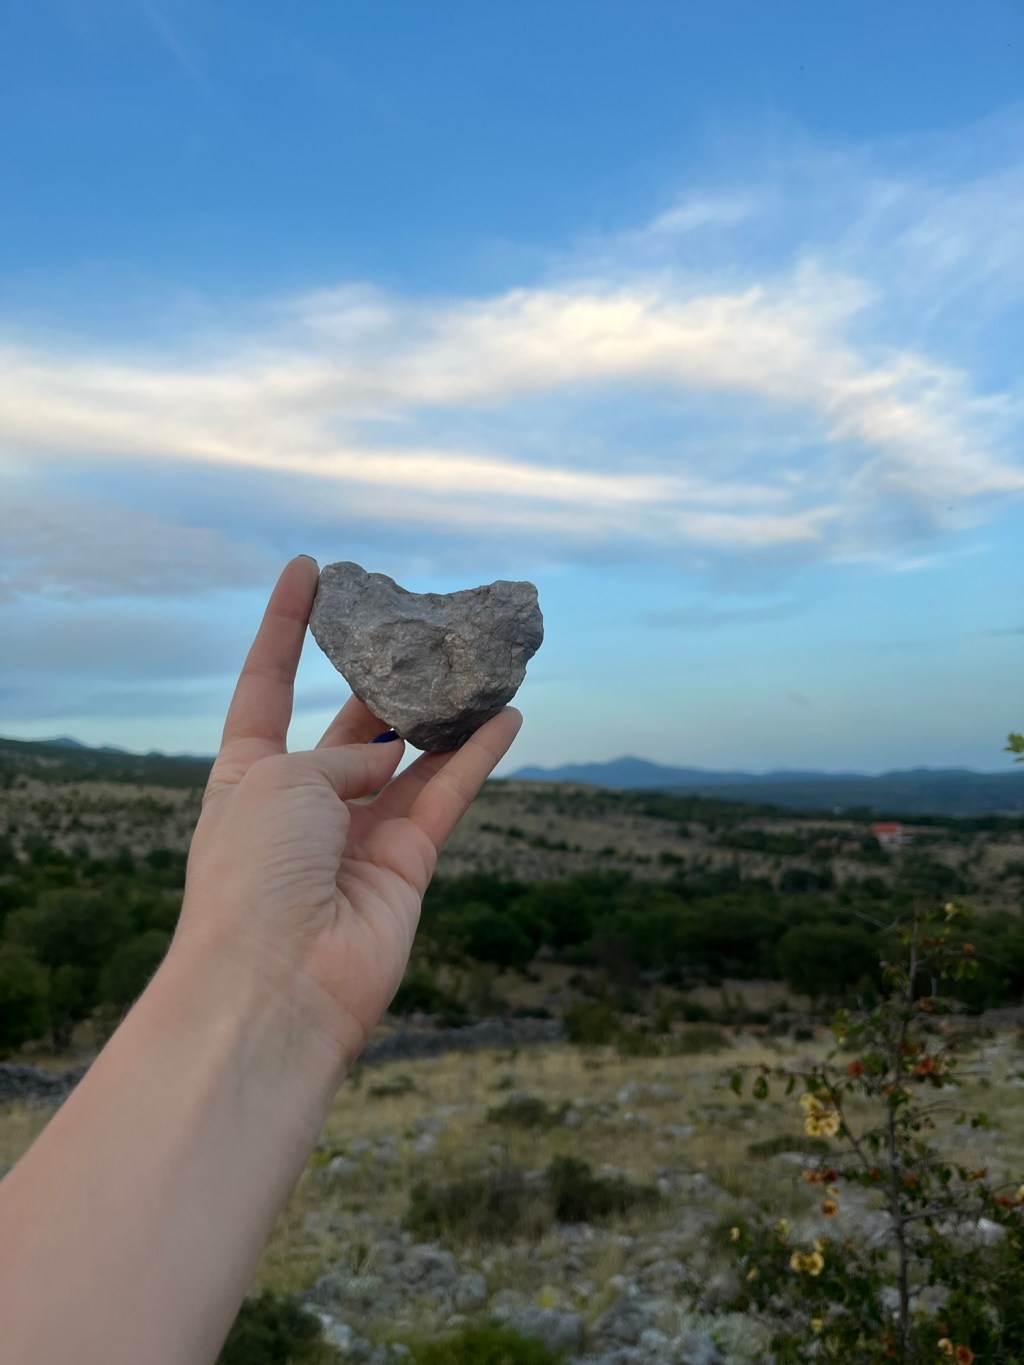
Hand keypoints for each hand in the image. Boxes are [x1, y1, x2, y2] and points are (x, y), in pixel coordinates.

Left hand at [174, 556, 521, 1065]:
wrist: (276, 984)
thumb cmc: (251, 872)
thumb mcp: (281, 780)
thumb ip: (342, 756)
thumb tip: (390, 761)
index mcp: (248, 775)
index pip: (266, 684)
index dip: (283, 626)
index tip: (306, 568)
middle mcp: (303, 803)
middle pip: (349, 723)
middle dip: (380, 677)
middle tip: (421, 629)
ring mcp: (356, 835)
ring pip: (409, 757)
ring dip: (440, 714)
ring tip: (478, 664)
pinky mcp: (406, 864)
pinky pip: (446, 795)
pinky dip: (475, 757)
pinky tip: (506, 717)